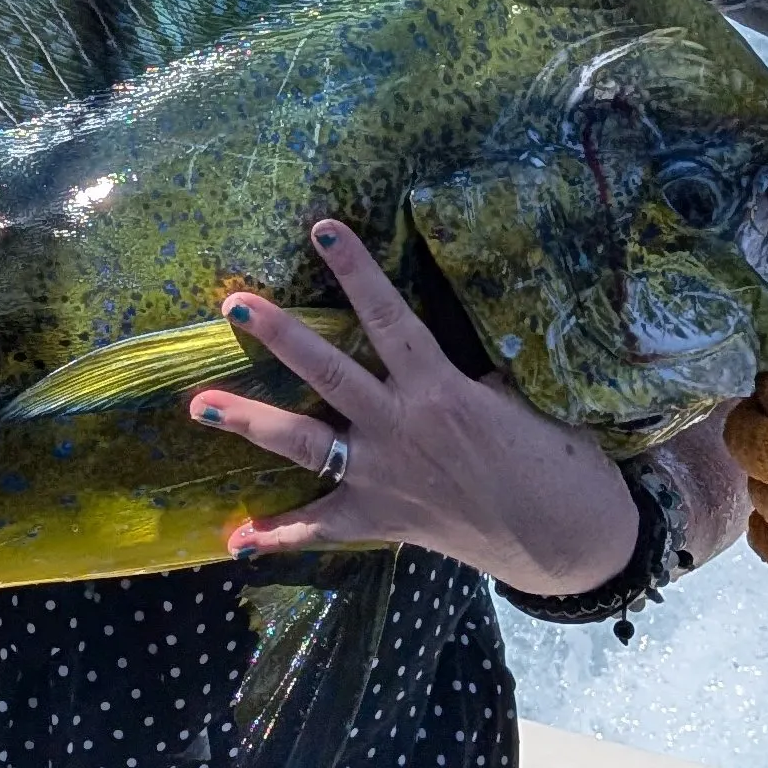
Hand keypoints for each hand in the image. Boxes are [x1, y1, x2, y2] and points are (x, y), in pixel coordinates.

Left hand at [192, 218, 638, 594]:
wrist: (568, 540)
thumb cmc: (557, 460)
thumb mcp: (523, 397)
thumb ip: (471, 371)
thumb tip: (439, 347)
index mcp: (440, 389)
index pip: (390, 317)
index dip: (356, 271)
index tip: (321, 227)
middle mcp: (401, 428)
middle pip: (329, 373)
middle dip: (280, 336)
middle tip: (232, 302)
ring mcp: (384, 476)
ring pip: (305, 444)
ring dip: (250, 422)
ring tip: (198, 405)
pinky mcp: (381, 520)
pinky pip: (322, 528)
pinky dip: (279, 535)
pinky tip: (235, 540)